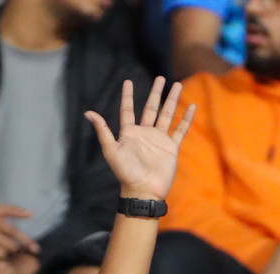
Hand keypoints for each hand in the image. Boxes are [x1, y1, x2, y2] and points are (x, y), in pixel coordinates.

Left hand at [85, 77, 195, 201]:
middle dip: (155, 93)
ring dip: (172, 100)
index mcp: (129, 133)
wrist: (143, 190)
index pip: (128, 110)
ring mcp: (159, 140)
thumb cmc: (125, 172)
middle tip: (160, 77)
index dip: (127, 96)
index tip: (127, 81)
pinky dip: (186, 119)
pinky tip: (192, 106)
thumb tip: (88, 112)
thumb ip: (102, 130)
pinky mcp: (171, 148)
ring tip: (176, 84)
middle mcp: (144, 134)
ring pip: (167, 115)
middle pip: (151, 108)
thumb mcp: (111, 149)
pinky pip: (180, 130)